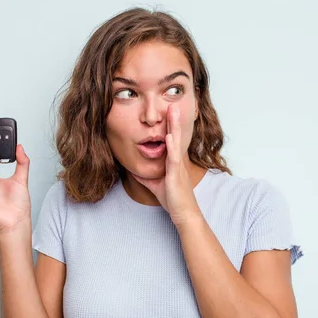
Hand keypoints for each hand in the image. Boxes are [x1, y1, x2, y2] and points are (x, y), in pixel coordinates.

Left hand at [132, 104, 200, 225]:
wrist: (184, 214)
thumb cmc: (174, 200)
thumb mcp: (155, 185)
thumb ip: (145, 176)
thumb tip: (133, 170)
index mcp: (174, 162)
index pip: (171, 140)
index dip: (169, 126)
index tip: (167, 112)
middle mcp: (178, 161)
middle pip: (175, 136)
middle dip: (173, 120)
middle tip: (172, 103)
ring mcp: (178, 167)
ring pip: (176, 142)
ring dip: (173, 126)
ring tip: (172, 111)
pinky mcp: (176, 175)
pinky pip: (173, 158)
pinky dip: (171, 146)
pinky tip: (168, 136)